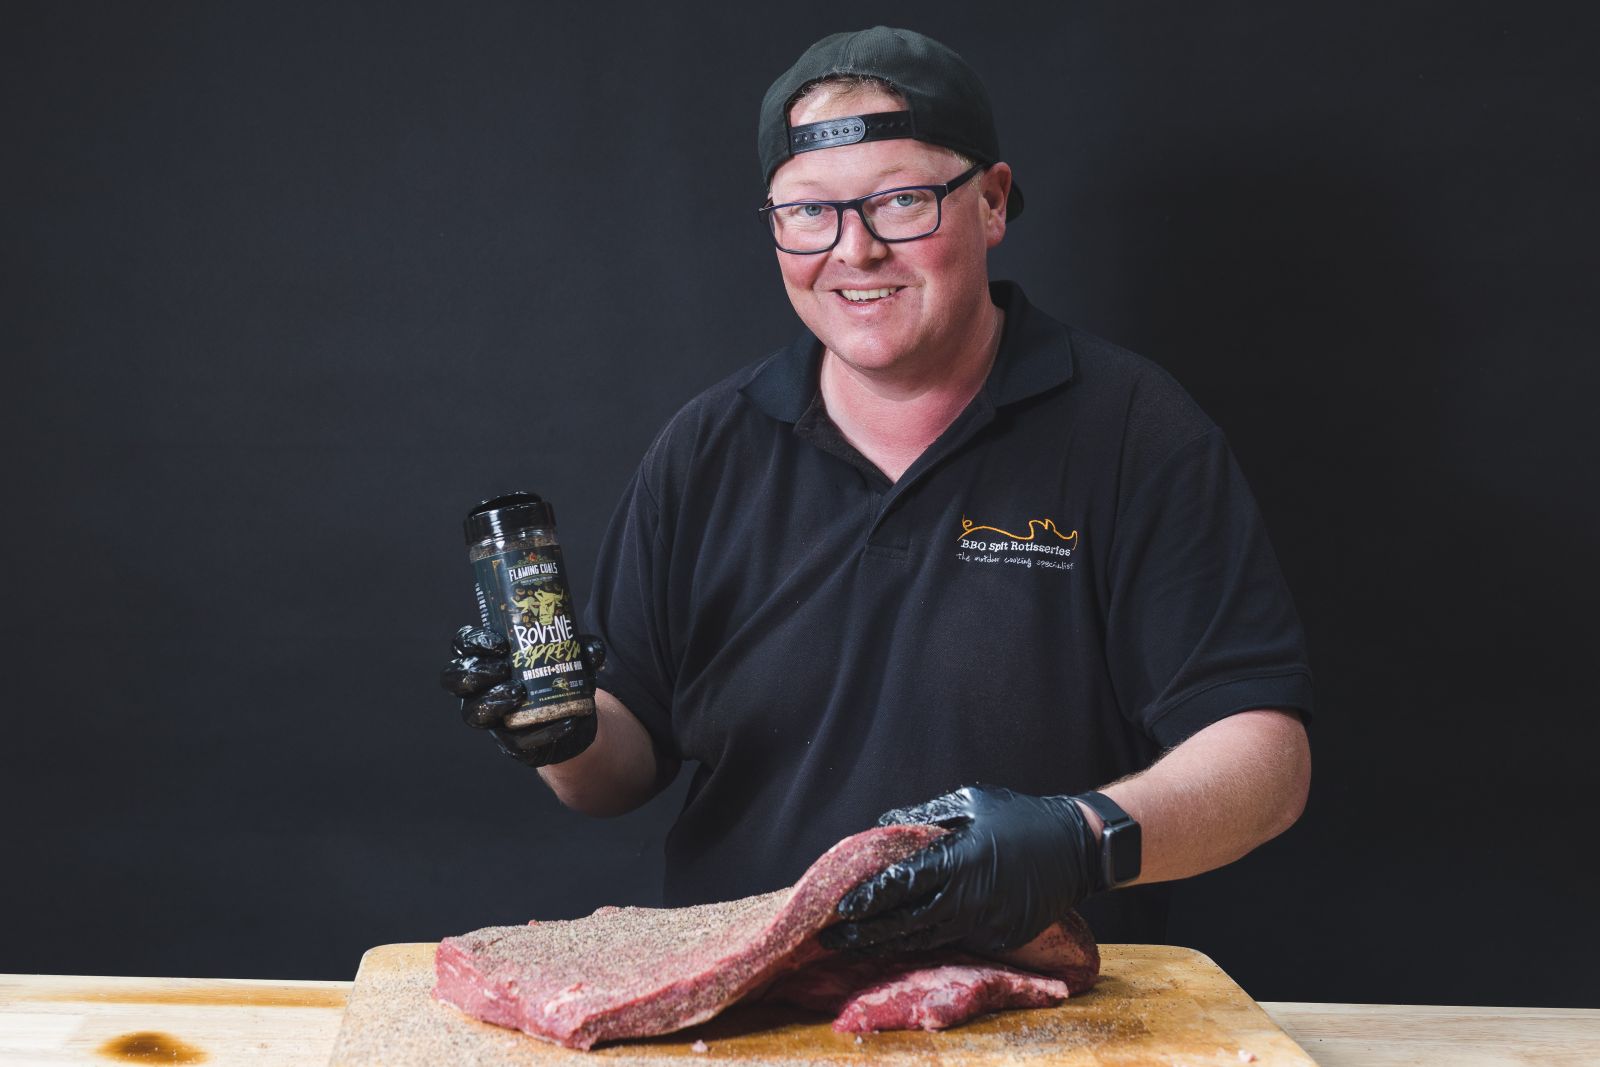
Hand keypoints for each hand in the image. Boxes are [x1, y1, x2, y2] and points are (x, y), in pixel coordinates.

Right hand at [439, 625, 605, 765]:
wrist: (572, 718)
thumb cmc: (559, 676)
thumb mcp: (571, 659)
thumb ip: (582, 650)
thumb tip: (593, 650)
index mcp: (486, 659)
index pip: (463, 647)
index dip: (472, 643)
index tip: (499, 644)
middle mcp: (478, 689)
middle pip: (455, 679)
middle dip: (475, 672)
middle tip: (503, 669)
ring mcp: (489, 718)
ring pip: (473, 713)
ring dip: (492, 701)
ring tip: (518, 693)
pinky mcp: (509, 743)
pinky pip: (515, 741)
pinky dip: (541, 731)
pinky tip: (562, 722)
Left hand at [819, 785, 1097, 954]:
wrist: (1078, 847)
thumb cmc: (1019, 817)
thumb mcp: (970, 803)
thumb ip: (924, 816)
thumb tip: (884, 824)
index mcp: (957, 862)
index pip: (900, 885)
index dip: (868, 899)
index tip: (840, 909)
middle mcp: (967, 899)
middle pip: (905, 925)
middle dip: (866, 934)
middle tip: (833, 940)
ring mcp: (985, 924)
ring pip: (927, 940)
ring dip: (891, 945)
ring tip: (858, 947)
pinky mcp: (1000, 939)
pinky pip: (957, 941)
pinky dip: (930, 941)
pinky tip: (903, 942)